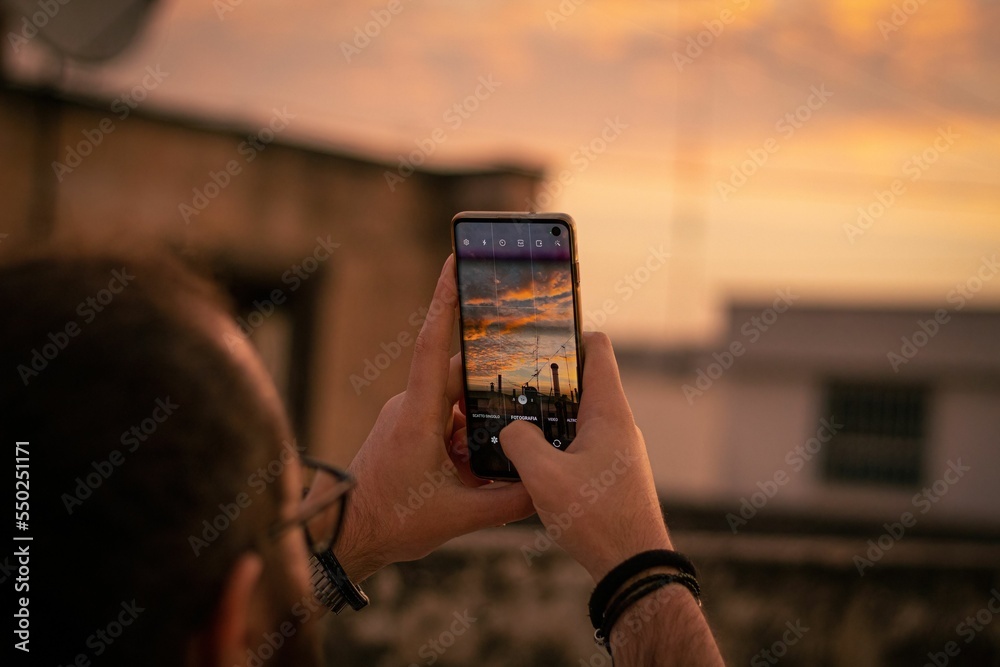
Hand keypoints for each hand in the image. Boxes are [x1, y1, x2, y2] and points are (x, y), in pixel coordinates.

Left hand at [336, 255, 534, 579]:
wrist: (345, 537)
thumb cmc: (391, 520)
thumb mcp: (459, 517)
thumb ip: (509, 501)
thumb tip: (547, 486)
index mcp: (418, 414)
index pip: (434, 344)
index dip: (446, 301)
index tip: (455, 260)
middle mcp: (411, 406)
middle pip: (461, 375)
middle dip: (493, 383)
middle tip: (531, 379)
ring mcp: (408, 416)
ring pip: (456, 400)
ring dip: (480, 421)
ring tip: (501, 447)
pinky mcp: (408, 430)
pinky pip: (445, 419)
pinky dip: (466, 435)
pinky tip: (480, 465)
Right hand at [499, 332, 670, 581]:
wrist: (632, 567)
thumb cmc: (597, 518)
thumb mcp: (544, 478)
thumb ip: (520, 442)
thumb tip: (512, 430)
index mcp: (609, 411)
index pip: (597, 348)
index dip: (568, 334)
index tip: (535, 335)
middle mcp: (617, 423)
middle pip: (582, 381)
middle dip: (546, 378)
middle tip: (507, 379)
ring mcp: (616, 448)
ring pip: (578, 415)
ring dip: (548, 415)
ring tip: (510, 417)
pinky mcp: (610, 471)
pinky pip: (579, 442)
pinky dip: (556, 441)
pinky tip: (528, 458)